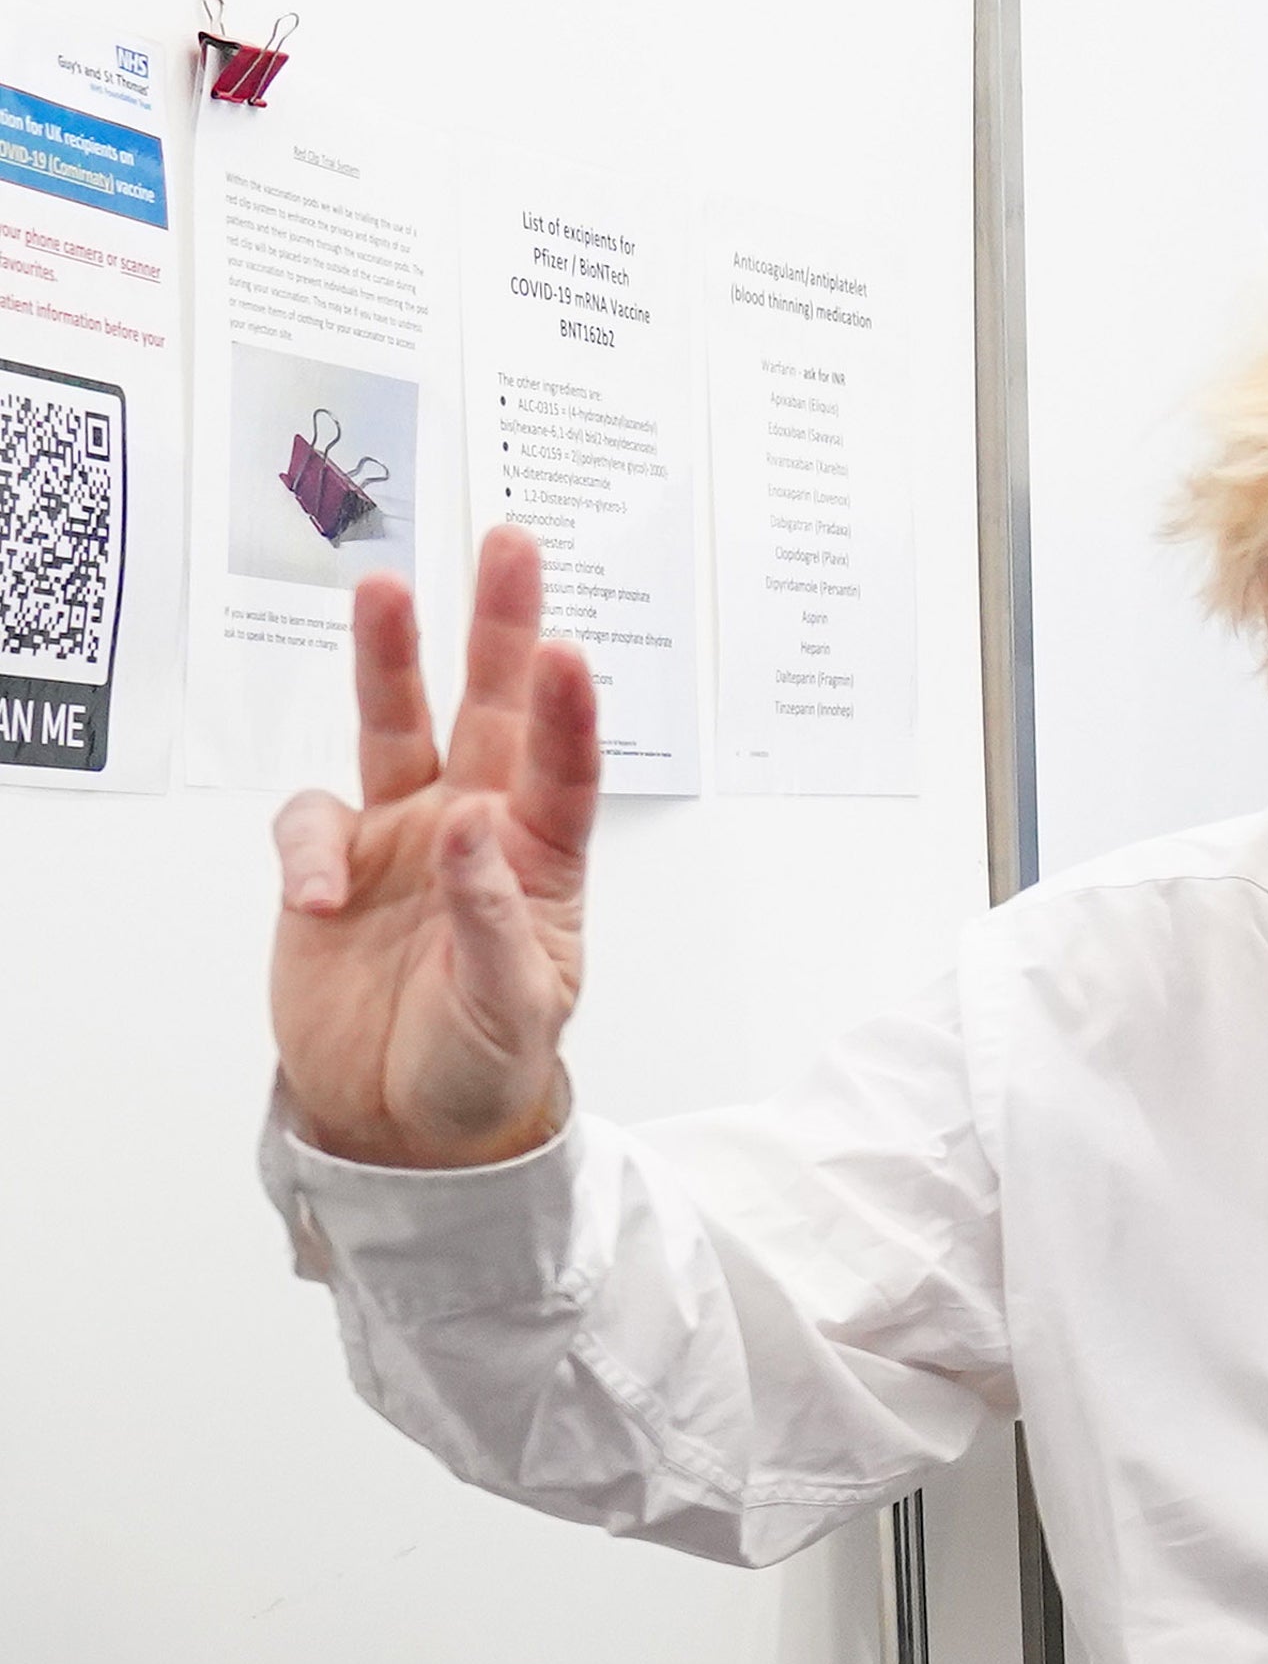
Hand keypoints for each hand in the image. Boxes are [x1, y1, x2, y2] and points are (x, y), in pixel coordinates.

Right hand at [270, 527, 598, 1167]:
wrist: (405, 1119)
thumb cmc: (485, 1062)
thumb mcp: (512, 1009)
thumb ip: (492, 919)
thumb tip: (468, 825)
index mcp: (542, 864)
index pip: (562, 773)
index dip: (565, 714)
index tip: (566, 652)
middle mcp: (476, 830)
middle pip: (492, 712)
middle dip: (500, 629)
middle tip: (510, 544)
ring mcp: (403, 837)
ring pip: (398, 727)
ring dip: (390, 659)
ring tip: (383, 588)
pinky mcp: (334, 861)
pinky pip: (312, 819)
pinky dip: (306, 847)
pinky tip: (314, 899)